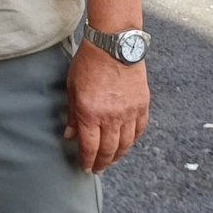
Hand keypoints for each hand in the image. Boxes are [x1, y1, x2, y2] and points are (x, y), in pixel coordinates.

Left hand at [65, 42, 149, 173]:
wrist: (114, 44)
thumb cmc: (89, 62)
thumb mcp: (72, 87)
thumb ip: (73, 114)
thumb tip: (70, 135)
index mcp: (90, 113)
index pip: (89, 147)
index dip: (87, 160)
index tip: (85, 167)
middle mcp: (111, 117)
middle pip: (108, 150)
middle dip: (102, 163)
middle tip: (98, 169)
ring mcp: (129, 112)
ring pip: (125, 144)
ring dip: (118, 155)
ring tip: (112, 160)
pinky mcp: (142, 105)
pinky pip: (139, 130)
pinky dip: (133, 140)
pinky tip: (127, 144)